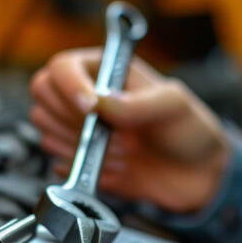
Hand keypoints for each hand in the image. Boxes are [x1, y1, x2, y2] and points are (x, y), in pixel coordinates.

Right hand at [29, 48, 230, 212]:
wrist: (198, 176)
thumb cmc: (190, 131)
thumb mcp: (174, 105)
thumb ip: (138, 104)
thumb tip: (101, 102)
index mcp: (107, 71)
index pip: (62, 66)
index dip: (69, 86)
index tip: (91, 108)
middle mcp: (88, 96)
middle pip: (43, 94)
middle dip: (74, 118)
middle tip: (111, 131)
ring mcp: (82, 129)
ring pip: (45, 127)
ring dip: (81, 144)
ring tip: (122, 150)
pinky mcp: (82, 160)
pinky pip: (57, 161)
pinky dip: (84, 168)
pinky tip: (117, 168)